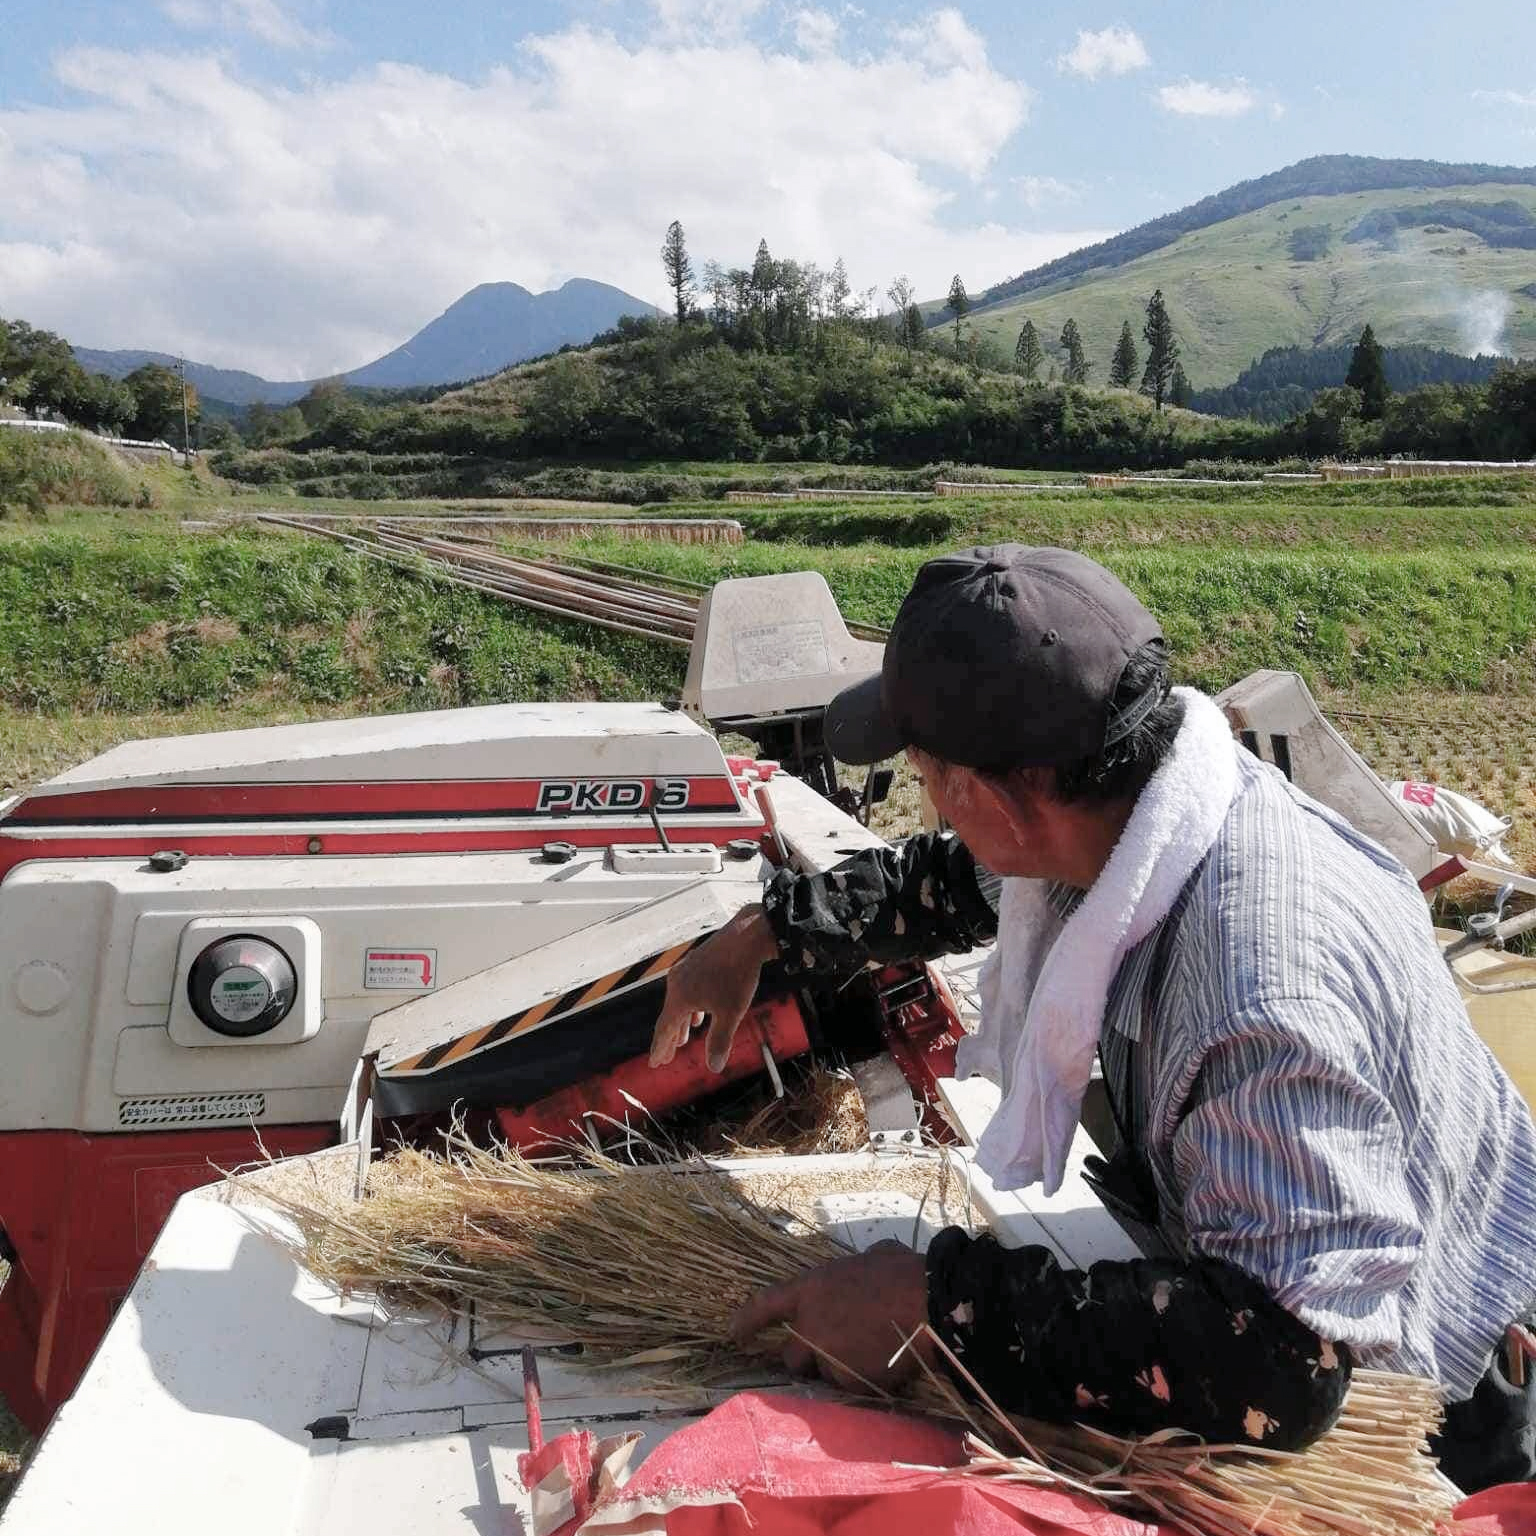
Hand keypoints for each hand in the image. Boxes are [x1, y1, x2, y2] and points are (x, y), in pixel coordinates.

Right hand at [649, 906, 777, 1072]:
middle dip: (668, 1040)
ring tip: (682, 1041)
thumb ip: (720, 1040)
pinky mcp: (695, 964)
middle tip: (664, 1059)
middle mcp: (676, 984)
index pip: (665, 1029)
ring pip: (678, 1004)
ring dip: (680, 1024)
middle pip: (669, 1017)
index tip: (655, 1063)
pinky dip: (690, 1008)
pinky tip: (699, 1015)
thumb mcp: (731, 1013)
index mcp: (680, 998)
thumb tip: (714, 1068)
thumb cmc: (738, 976)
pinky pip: (687, 992)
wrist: (746, 937)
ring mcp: (684, 971)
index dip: (661, 1048)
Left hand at [729, 1241, 933, 1390]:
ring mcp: (828, 1357)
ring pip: (824, 1373)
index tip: (735, 1334)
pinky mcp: (850, 1382)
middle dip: (805, 1357)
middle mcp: (810, 1327)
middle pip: (790, 1356)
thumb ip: (856, 1266)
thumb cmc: (901, 1272)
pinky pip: (851, 1386)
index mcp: (810, 1289)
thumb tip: (867, 1264)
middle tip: (830, 1349)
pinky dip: (863, 1379)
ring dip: (838, 1367)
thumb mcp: (873, 1256)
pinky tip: (886, 1362)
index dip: (747, 1322)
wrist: (928, 1306)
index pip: (764, 1307)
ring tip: (871, 1351)